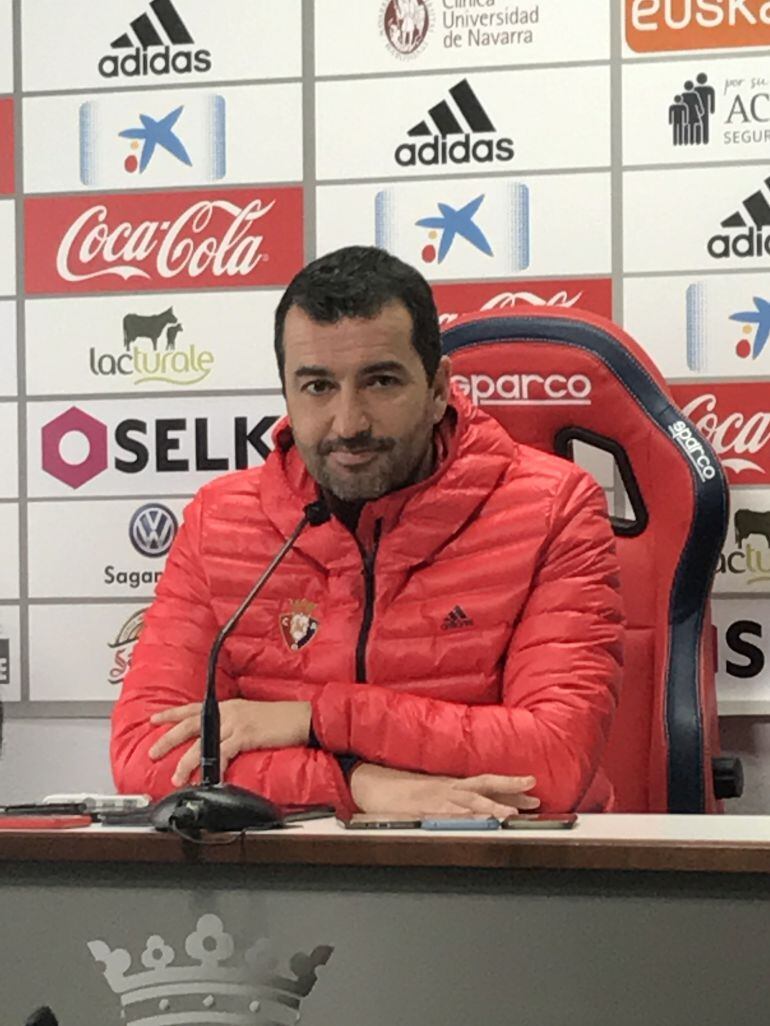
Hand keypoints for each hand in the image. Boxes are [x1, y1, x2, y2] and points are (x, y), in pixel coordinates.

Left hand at [148, 699, 311, 786]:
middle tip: (152, 752)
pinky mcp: (245, 735)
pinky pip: (222, 753)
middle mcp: (228, 711)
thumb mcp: (252, 716)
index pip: (193, 708)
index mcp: (228, 706)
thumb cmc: (281, 719)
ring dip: (186, 762)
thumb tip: (221, 739)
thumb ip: (234, 725)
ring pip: (202, 743)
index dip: (172, 713)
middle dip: (168, 739)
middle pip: (190, 724)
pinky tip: (208, 779)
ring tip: (177, 777)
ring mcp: (236, 722)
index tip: (154, 719)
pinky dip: (214, 768)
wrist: (302, 718)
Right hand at [350, 764, 539, 817]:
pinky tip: (473, 822)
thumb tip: (474, 805)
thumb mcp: (429, 789)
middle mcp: (447, 788)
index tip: (532, 786)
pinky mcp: (420, 808)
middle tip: (534, 797)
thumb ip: (450, 796)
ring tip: (511, 815)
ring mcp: (434, 798)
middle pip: (483, 786)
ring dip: (490, 808)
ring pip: (467, 801)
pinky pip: (443, 813)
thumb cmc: (398, 788)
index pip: (485, 782)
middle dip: (510, 791)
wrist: (368, 781)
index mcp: (450, 784)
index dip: (509, 784)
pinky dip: (459, 818)